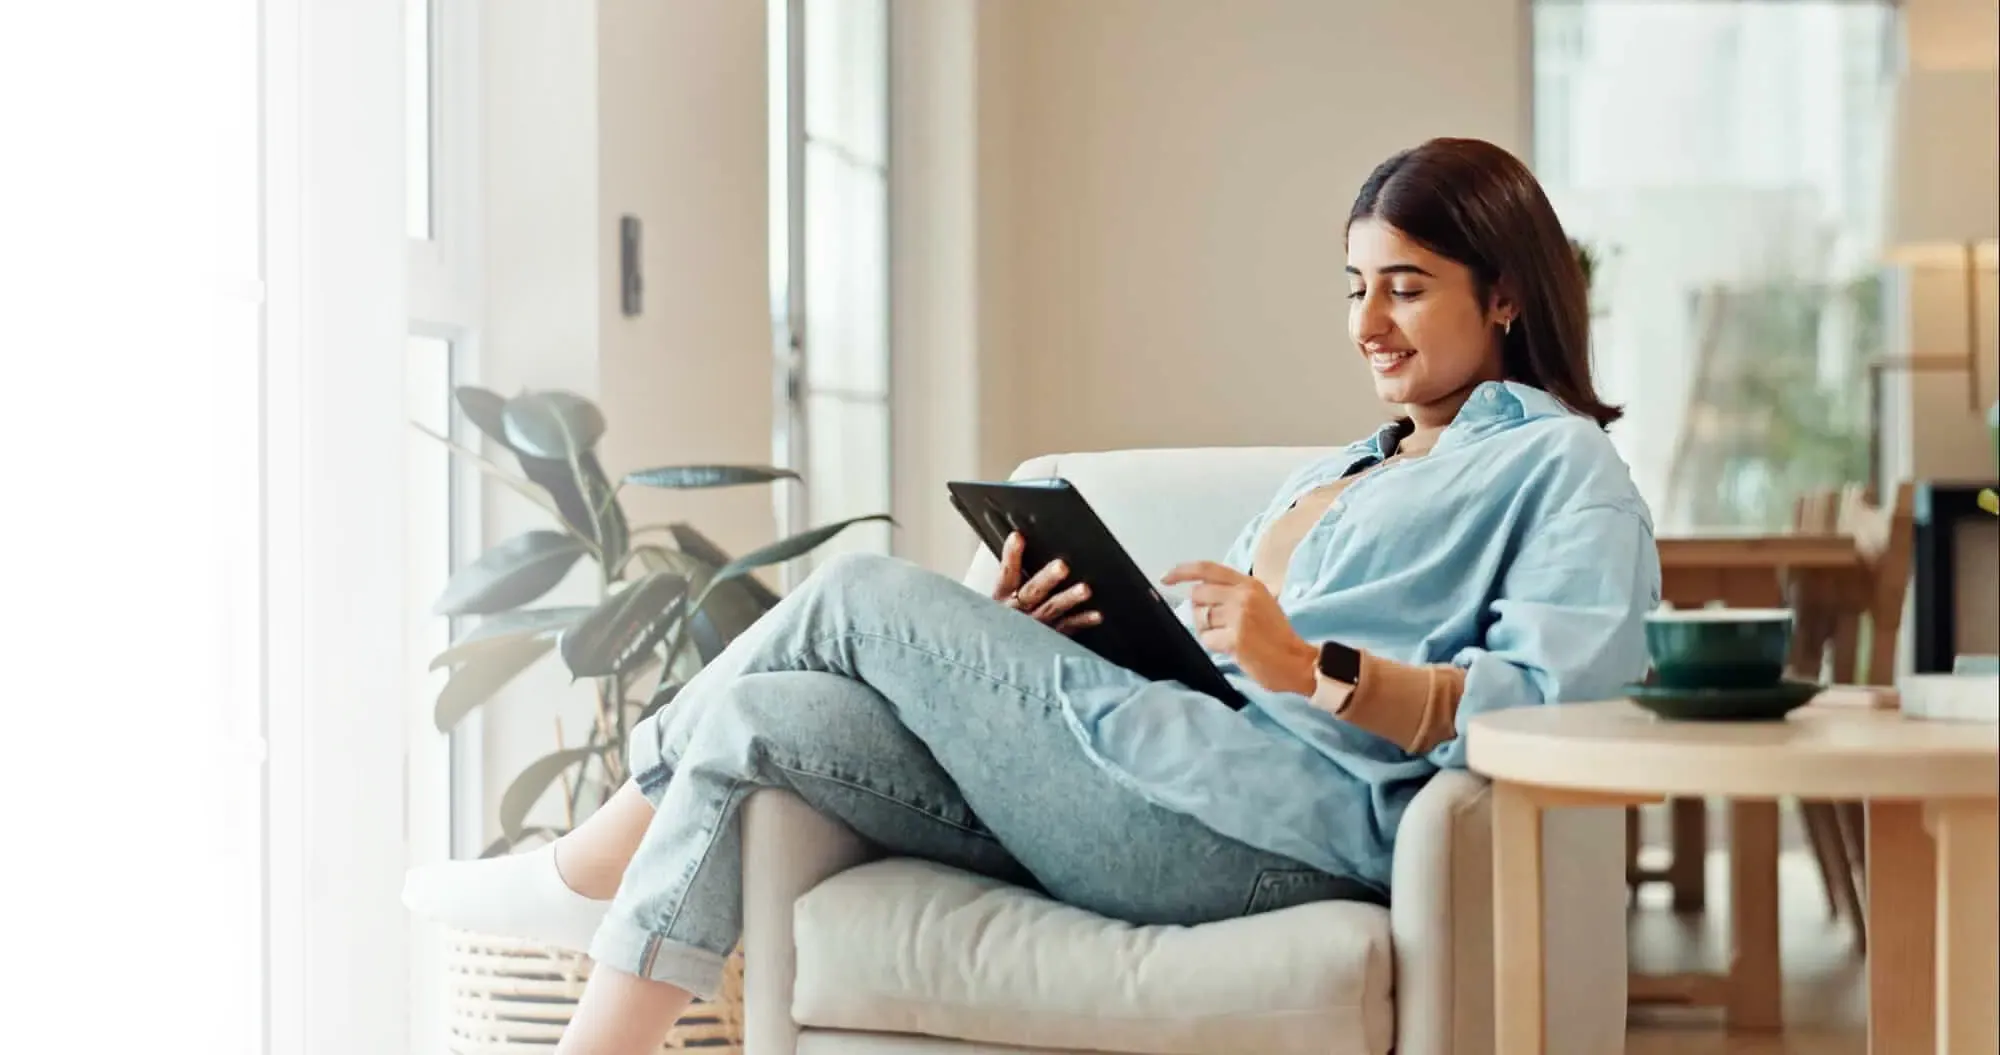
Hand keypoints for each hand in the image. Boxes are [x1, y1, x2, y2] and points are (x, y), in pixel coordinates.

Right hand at [993, 532, 1100, 633]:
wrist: (1003, 655)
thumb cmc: (1003, 622)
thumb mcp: (1000, 599)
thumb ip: (1012, 577)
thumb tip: (1021, 542)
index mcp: (1003, 597)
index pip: (1006, 574)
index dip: (1011, 556)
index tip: (1018, 538)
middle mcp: (1018, 611)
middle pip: (1032, 592)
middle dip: (1047, 579)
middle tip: (1061, 567)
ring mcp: (1035, 624)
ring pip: (1052, 609)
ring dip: (1068, 598)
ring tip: (1084, 589)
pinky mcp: (1050, 637)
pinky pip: (1067, 628)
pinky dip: (1082, 621)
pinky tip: (1096, 614)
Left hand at [1161, 561, 1316, 695]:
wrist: (1297, 661)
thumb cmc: (1276, 635)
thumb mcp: (1260, 602)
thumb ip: (1233, 593)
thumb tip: (1199, 594)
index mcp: (1249, 584)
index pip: (1207, 569)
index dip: (1182, 571)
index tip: (1166, 578)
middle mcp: (1243, 595)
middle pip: (1198, 596)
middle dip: (1201, 612)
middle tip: (1219, 625)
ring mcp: (1240, 616)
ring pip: (1201, 619)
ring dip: (1209, 631)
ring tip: (1230, 637)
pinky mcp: (1236, 638)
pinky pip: (1207, 639)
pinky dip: (1215, 646)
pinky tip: (1232, 648)